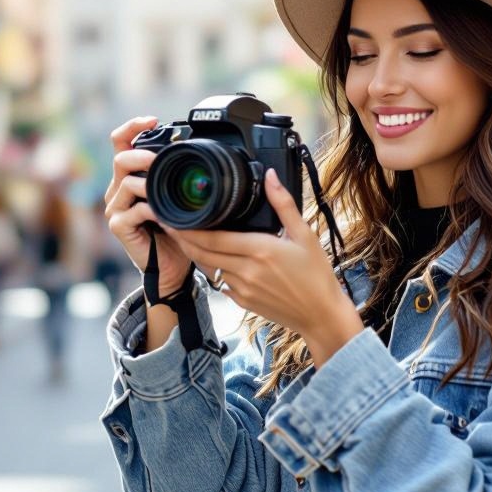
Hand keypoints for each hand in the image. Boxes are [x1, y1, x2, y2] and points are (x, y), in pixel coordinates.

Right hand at [104, 117, 193, 294]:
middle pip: (120, 158)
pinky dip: (151, 209)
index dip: (132, 127)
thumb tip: (193, 149)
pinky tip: (164, 214)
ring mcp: (115, 208)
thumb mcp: (177, 197)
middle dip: (141, 155)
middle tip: (160, 159)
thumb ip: (175, 176)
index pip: (120, 142)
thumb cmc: (176, 231)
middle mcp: (117, 190)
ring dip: (148, 183)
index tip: (152, 120)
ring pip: (126, 182)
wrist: (172, 268)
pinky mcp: (118, 226)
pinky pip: (133, 210)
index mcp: (129, 176)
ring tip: (166, 189)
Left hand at [164, 169, 362, 364]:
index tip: (174, 219)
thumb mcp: (305, 235)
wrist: (321, 315)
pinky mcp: (243, 302)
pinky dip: (217, 271)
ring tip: (191, 240)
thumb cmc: (316, 275)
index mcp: (259, 250)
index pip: (213, 238)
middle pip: (203, 254)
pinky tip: (220, 262)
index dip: (189, 230)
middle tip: (170, 226)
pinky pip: (222, 283)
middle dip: (183, 240)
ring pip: (211, 268)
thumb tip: (269, 176)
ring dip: (200, 255)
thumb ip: (284, 204)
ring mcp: (242, 289)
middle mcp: (246, 270)